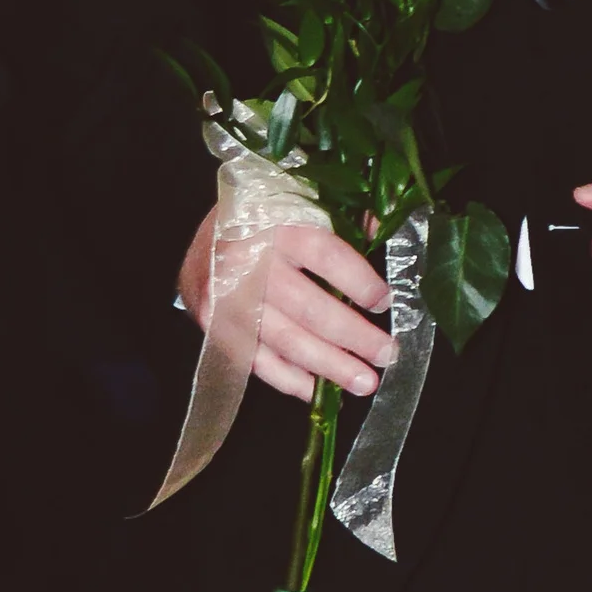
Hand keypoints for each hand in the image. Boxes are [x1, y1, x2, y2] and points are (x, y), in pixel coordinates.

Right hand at [177, 209, 394, 401]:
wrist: (204, 235)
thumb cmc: (264, 220)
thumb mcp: (301, 203)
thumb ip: (342, 218)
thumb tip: (382, 231)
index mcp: (278, 226)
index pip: (325, 255)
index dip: (359, 281)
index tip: (385, 301)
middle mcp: (251, 263)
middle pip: (310, 308)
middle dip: (354, 336)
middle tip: (387, 354)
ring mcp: (229, 300)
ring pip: (286, 341)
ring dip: (329, 366)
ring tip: (364, 382)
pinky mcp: (216, 326)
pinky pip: (256, 361)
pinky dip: (288, 379)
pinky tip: (317, 389)